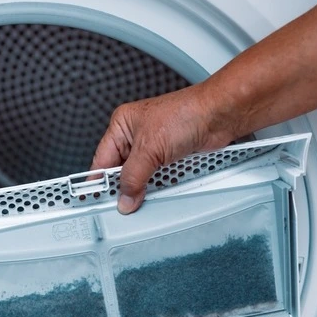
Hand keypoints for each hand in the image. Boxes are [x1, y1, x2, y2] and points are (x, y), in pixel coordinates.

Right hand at [90, 84, 239, 213]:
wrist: (219, 115)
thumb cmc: (187, 113)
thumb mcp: (150, 149)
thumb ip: (133, 177)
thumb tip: (124, 197)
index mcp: (123, 125)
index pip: (102, 159)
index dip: (100, 181)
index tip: (97, 199)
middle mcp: (137, 135)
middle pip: (121, 171)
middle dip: (124, 187)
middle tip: (123, 203)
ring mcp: (155, 147)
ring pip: (141, 176)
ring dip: (143, 187)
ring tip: (141, 197)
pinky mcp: (171, 156)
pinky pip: (158, 177)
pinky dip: (159, 186)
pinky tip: (159, 190)